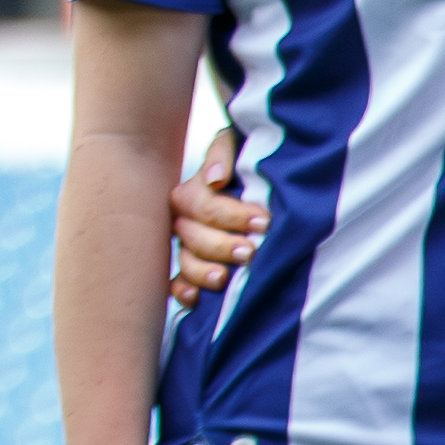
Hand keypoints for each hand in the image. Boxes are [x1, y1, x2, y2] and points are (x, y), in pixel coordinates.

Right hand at [166, 127, 260, 306]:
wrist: (265, 188)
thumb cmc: (251, 165)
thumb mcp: (239, 145)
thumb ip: (225, 153)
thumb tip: (215, 180)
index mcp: (194, 193)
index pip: (201, 205)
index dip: (230, 214)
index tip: (263, 220)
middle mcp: (186, 220)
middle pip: (192, 236)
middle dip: (221, 245)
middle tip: (250, 251)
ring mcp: (189, 246)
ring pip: (186, 261)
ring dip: (202, 271)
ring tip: (224, 278)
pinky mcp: (194, 269)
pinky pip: (179, 283)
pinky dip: (184, 292)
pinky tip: (195, 299)